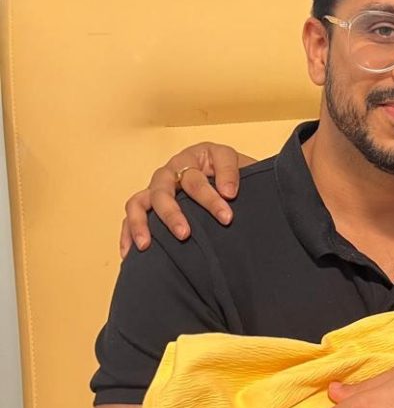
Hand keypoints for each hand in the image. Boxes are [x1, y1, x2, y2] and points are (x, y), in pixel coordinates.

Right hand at [119, 142, 251, 256]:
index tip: (232, 196)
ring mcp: (161, 183)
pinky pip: (133, 213)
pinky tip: (130, 253)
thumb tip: (229, 194)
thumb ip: (246, 176)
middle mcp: (179, 165)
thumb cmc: (239, 180)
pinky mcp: (150, 200)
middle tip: (186, 233)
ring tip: (148, 244)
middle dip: (178, 209)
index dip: (224, 178)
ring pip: (145, 198)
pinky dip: (129, 231)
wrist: (229, 186)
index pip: (217, 162)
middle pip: (171, 183)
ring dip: (144, 221)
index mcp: (207, 154)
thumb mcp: (250, 173)